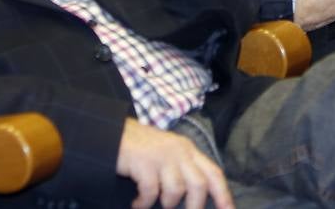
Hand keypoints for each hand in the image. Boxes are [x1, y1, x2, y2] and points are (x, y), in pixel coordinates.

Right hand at [116, 119, 233, 208]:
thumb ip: (182, 170)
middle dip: (194, 206)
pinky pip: (150, 192)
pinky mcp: (144, 162)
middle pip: (199, 185)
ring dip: (165, 204)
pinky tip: (136, 204)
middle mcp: (179, 151)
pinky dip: (143, 203)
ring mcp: (162, 155)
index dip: (223, 195)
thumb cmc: (139, 149)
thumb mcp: (167, 154)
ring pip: (176, 190)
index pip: (213, 173)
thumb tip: (195, 199)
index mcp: (188, 150)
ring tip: (151, 204)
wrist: (110, 133)